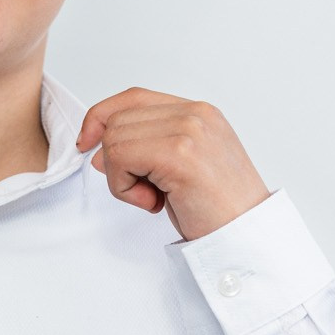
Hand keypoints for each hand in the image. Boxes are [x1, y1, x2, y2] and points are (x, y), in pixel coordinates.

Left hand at [75, 87, 270, 241]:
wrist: (246, 237)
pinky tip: (154, 203)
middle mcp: (195, 113)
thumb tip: (97, 150)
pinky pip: (120, 159)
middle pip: (117, 120)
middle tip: (147, 191)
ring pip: (114, 140)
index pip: (134, 98)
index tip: (87, 145)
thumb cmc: (217, 210)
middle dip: (117, 161)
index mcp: (199, 112)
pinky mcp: (179, 154)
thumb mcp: (178, 169)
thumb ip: (145, 148)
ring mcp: (189, 130)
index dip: (102, 117)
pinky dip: (125, 188)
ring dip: (122, 178)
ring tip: (154, 197)